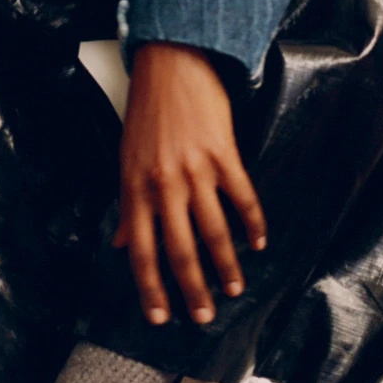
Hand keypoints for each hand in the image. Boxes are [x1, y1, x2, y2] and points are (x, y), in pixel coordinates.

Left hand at [114, 42, 267, 326]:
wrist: (170, 65)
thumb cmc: (146, 113)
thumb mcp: (126, 160)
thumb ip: (129, 206)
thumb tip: (123, 245)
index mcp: (135, 188)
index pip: (142, 252)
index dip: (151, 289)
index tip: (160, 317)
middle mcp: (164, 185)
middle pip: (179, 250)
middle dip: (192, 289)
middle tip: (204, 317)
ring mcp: (195, 171)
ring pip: (213, 230)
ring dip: (226, 264)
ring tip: (234, 289)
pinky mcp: (223, 154)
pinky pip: (242, 197)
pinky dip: (253, 223)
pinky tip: (259, 242)